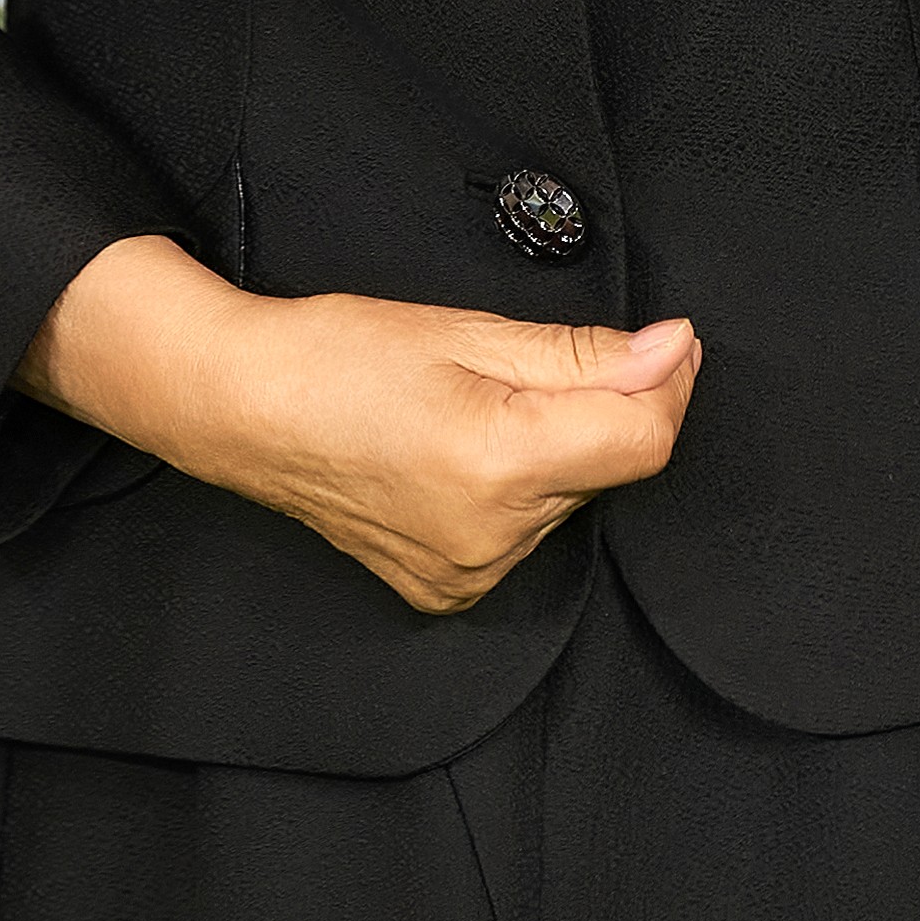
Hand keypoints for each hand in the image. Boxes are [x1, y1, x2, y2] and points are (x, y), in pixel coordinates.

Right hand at [20, 234, 701, 614]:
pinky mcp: (447, 591)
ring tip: (471, 407)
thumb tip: (674, 353)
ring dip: (553, 449)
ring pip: (567, 499)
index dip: (665, 381)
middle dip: (596, 408)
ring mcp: (467, 575)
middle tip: (521, 363)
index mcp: (500, 464)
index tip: (664, 340)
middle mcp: (491, 538)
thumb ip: (584, 354)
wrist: (245, 407)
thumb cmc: (340, 354)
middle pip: (606, 466)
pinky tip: (457, 452)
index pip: (644, 439)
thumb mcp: (469, 329)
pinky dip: (515, 489)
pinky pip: (523, 532)